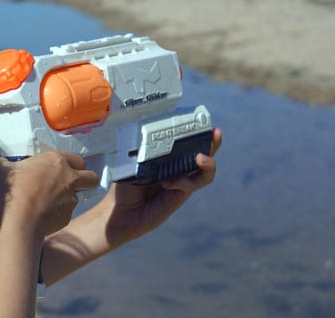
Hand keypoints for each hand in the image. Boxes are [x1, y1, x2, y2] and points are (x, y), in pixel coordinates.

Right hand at [0, 151, 98, 238]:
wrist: (19, 218)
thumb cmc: (12, 189)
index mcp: (57, 160)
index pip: (79, 159)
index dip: (73, 164)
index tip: (63, 168)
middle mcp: (69, 178)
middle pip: (92, 177)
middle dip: (85, 180)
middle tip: (70, 183)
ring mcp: (71, 199)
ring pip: (78, 197)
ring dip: (68, 198)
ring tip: (50, 201)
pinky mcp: (67, 216)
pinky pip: (66, 213)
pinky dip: (58, 213)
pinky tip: (44, 214)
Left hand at [101, 127, 221, 247]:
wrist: (119, 213)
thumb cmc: (122, 186)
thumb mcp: (132, 165)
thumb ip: (144, 153)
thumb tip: (153, 136)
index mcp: (164, 158)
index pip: (184, 143)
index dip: (195, 134)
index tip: (203, 123)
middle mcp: (176, 169)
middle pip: (200, 155)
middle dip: (211, 143)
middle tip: (216, 133)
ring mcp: (180, 183)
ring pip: (203, 173)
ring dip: (207, 163)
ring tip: (201, 158)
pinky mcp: (179, 197)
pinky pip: (190, 186)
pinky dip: (183, 182)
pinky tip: (168, 182)